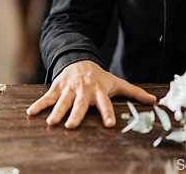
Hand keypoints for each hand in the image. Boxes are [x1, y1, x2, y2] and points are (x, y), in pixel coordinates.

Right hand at [26, 60, 155, 128]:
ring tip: (51, 122)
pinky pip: (47, 97)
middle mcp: (84, 90)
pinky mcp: (57, 87)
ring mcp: (69, 89)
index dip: (107, 113)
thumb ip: (134, 92)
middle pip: (80, 104)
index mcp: (99, 91)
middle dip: (76, 114)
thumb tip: (154, 100)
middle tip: (71, 125)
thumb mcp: (117, 82)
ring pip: (62, 101)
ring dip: (56, 111)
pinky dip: (39, 105)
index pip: (105, 103)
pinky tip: (31, 113)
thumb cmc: (100, 77)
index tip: (110, 124)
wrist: (80, 60)